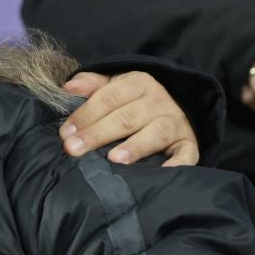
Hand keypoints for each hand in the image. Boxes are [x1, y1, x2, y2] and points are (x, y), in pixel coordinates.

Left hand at [60, 71, 197, 166]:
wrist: (175, 109)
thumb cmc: (133, 102)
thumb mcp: (114, 87)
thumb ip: (92, 85)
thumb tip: (69, 87)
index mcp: (139, 82)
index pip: (108, 98)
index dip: (85, 115)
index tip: (65, 133)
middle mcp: (159, 100)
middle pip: (127, 117)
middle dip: (98, 133)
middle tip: (74, 149)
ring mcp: (176, 122)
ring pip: (156, 132)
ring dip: (135, 146)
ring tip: (113, 159)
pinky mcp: (188, 143)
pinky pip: (186, 153)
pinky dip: (178, 163)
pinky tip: (164, 172)